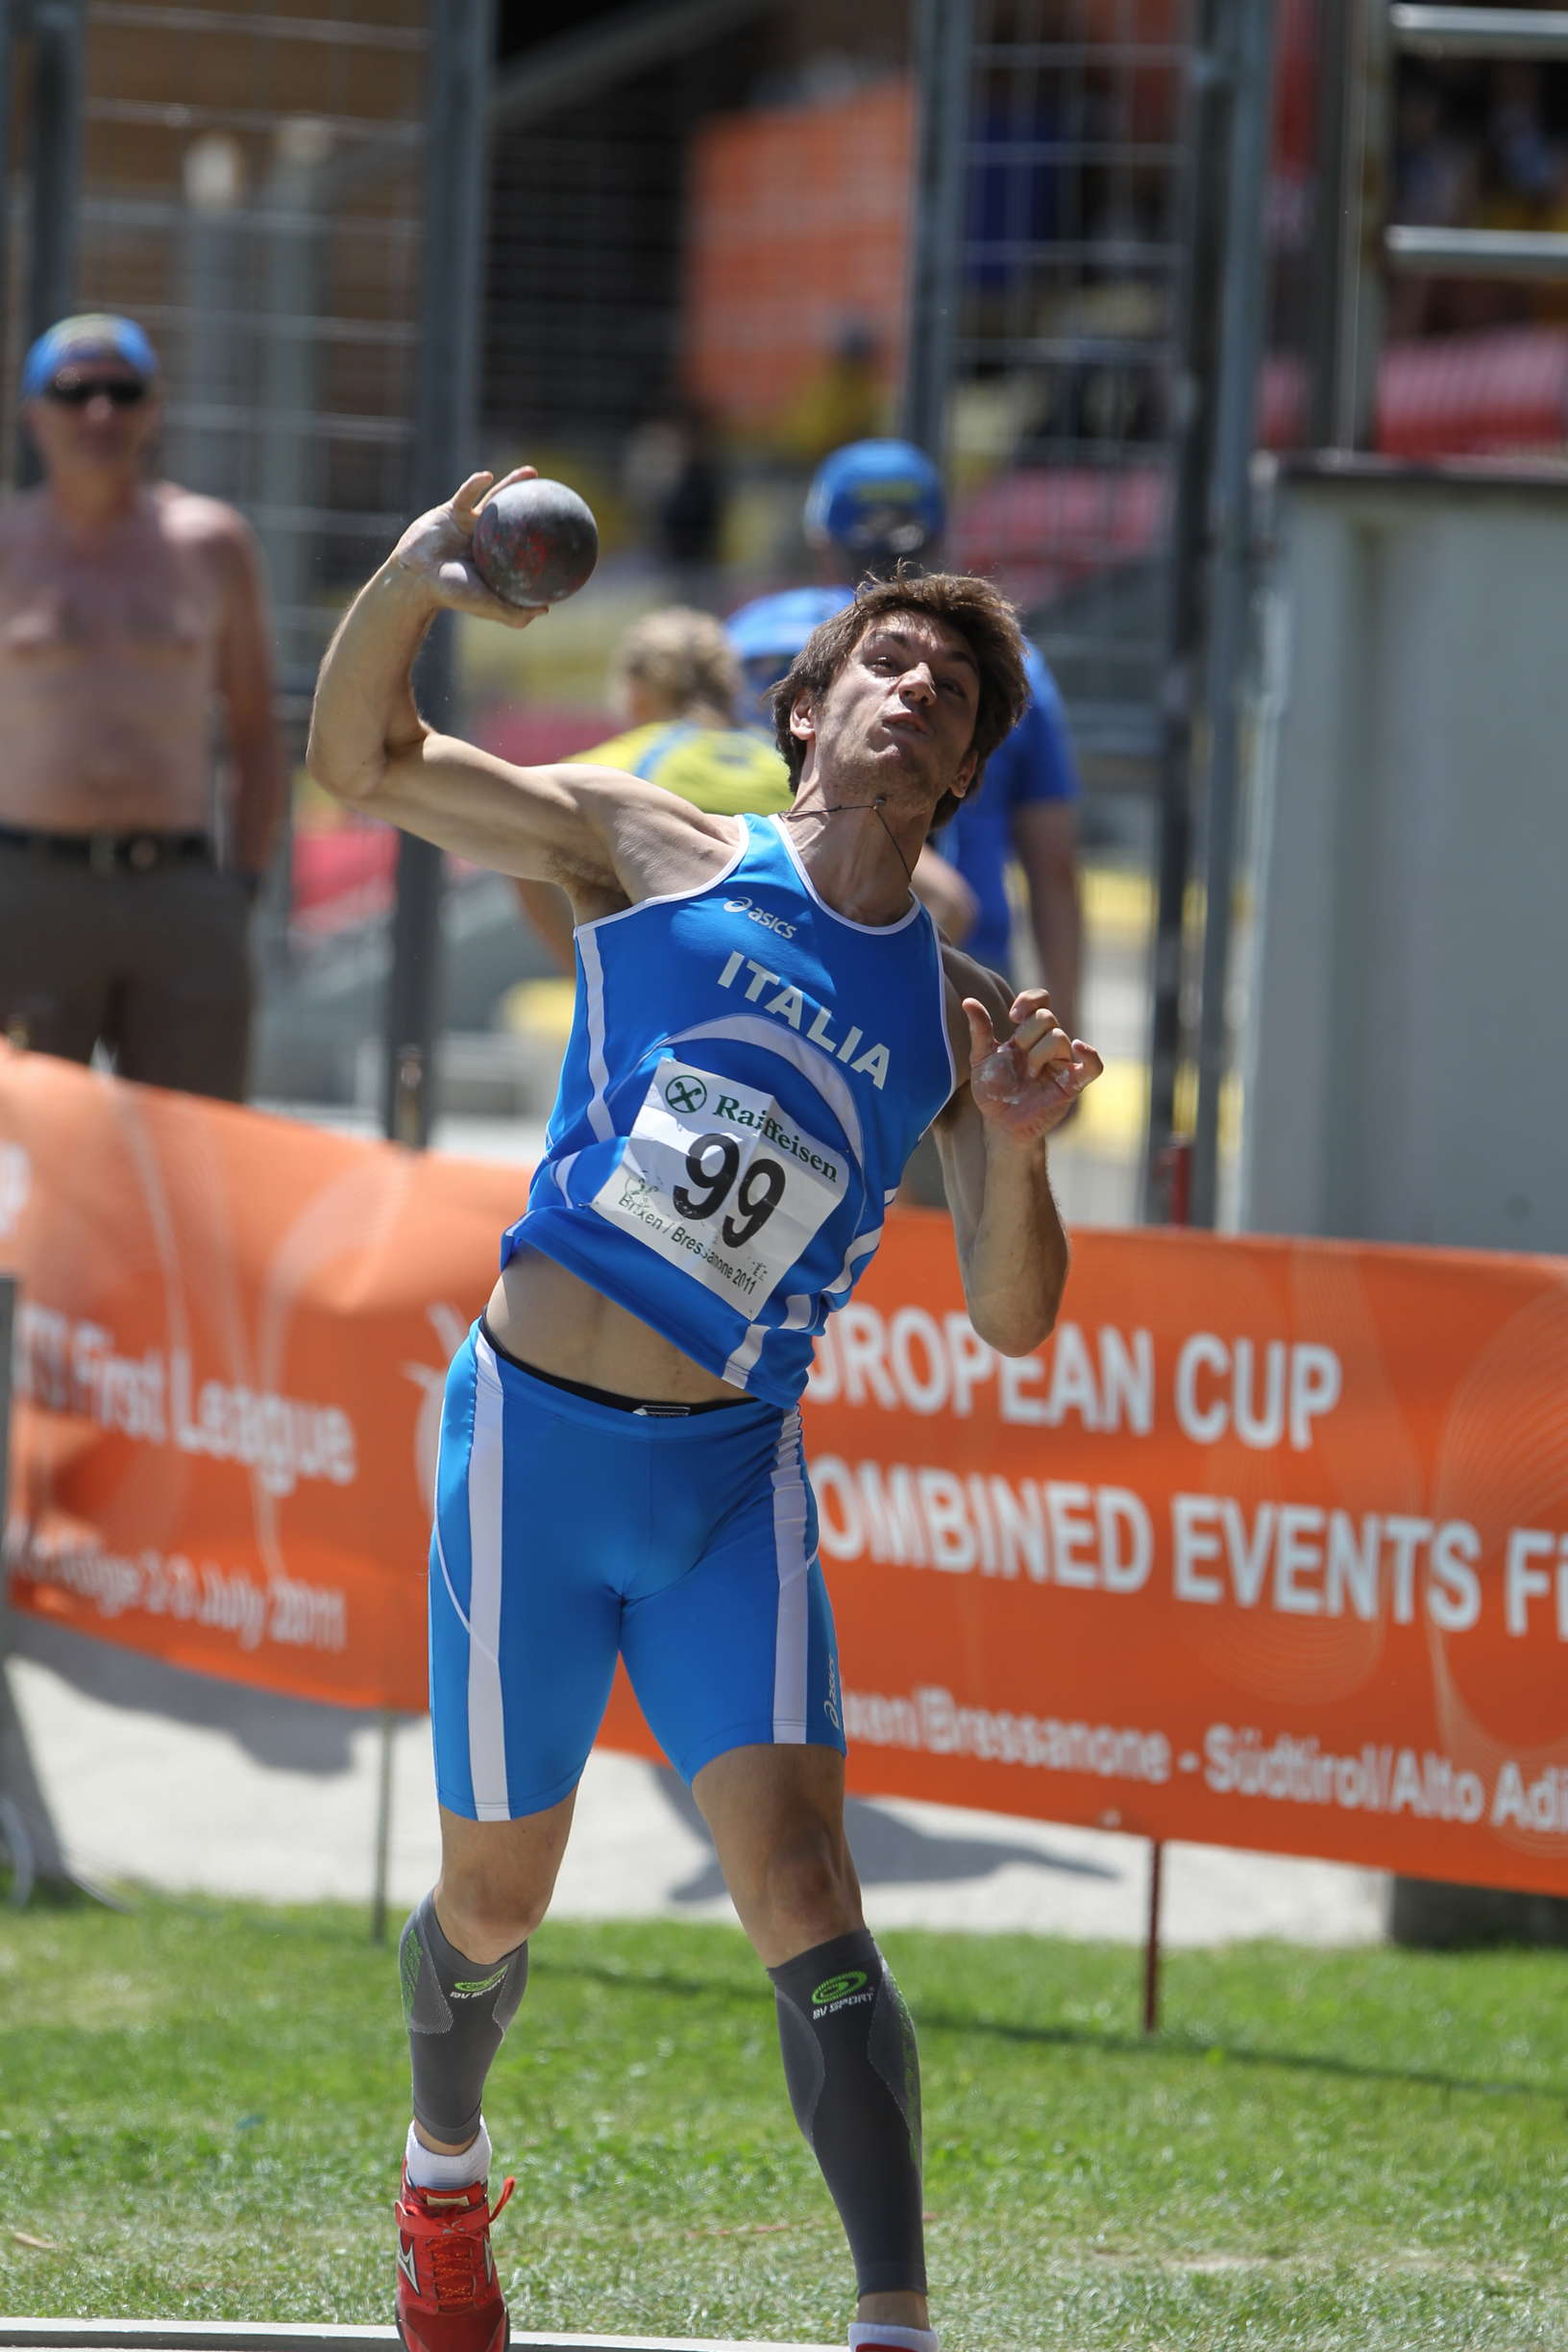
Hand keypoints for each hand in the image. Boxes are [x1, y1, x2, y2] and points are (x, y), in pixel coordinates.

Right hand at [389, 468, 547, 628]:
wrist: (416, 580)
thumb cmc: (451, 593)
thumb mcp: (487, 604)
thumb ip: (514, 611)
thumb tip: (546, 609)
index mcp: (495, 557)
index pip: (524, 543)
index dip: (541, 535)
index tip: (563, 527)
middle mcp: (485, 537)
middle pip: (515, 516)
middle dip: (534, 504)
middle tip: (555, 493)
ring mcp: (469, 522)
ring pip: (495, 498)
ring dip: (512, 484)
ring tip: (532, 473)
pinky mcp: (451, 511)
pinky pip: (467, 493)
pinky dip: (476, 483)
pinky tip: (488, 475)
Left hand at [963, 988, 1102, 1143]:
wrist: (1001, 1123)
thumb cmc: (993, 1090)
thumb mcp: (981, 1058)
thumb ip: (979, 1030)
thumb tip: (968, 1001)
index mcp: (1028, 1033)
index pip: (1040, 1000)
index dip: (1029, 1001)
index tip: (1013, 1017)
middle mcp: (1047, 1043)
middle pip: (1047, 1017)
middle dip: (1027, 1035)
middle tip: (1018, 1059)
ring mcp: (1062, 1062)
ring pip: (1060, 1037)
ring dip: (1039, 1055)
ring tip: (1029, 1075)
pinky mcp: (1073, 1084)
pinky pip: (1093, 1066)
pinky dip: (1090, 1055)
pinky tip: (1079, 1047)